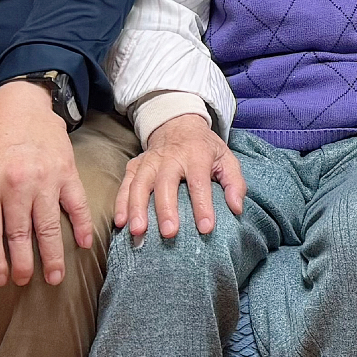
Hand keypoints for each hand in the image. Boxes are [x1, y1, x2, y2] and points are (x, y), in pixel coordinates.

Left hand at [0, 79, 93, 285]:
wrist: (20, 107)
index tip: (0, 279)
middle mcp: (15, 184)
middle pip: (20, 235)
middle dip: (23, 265)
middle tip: (24, 282)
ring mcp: (44, 179)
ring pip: (49, 226)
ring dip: (53, 256)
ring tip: (54, 277)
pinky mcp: (67, 172)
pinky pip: (77, 204)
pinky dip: (83, 225)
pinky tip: (84, 245)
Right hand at [116, 112, 244, 242]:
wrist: (177, 124)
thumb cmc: (204, 148)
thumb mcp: (226, 158)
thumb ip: (234, 182)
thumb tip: (236, 208)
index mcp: (196, 155)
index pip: (199, 182)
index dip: (203, 205)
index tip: (206, 228)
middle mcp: (170, 157)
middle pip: (166, 183)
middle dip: (166, 209)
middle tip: (169, 233)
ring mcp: (149, 161)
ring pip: (140, 184)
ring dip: (137, 208)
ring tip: (138, 231)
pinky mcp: (134, 165)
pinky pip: (125, 184)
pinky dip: (121, 203)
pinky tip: (120, 222)